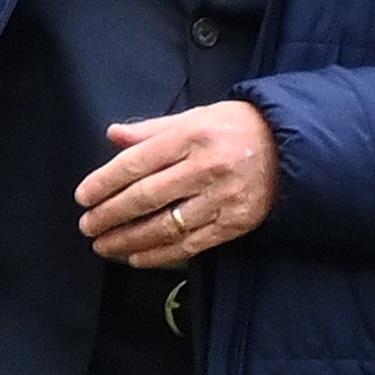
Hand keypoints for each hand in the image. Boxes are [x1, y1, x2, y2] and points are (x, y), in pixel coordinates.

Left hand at [78, 102, 280, 265]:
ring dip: (128, 239)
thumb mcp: (195, 117)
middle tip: (87, 225)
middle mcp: (205, 168)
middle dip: (110, 214)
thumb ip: (152, 130)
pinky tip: (137, 257)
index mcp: (191, 136)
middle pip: (145, 197)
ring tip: (103, 246)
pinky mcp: (234, 223)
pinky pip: (190, 245)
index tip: (84, 197)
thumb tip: (114, 136)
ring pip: (164, 226)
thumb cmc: (238, 127)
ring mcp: (221, 198)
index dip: (105, 182)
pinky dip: (159, 254)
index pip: (136, 163)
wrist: (291, 147)